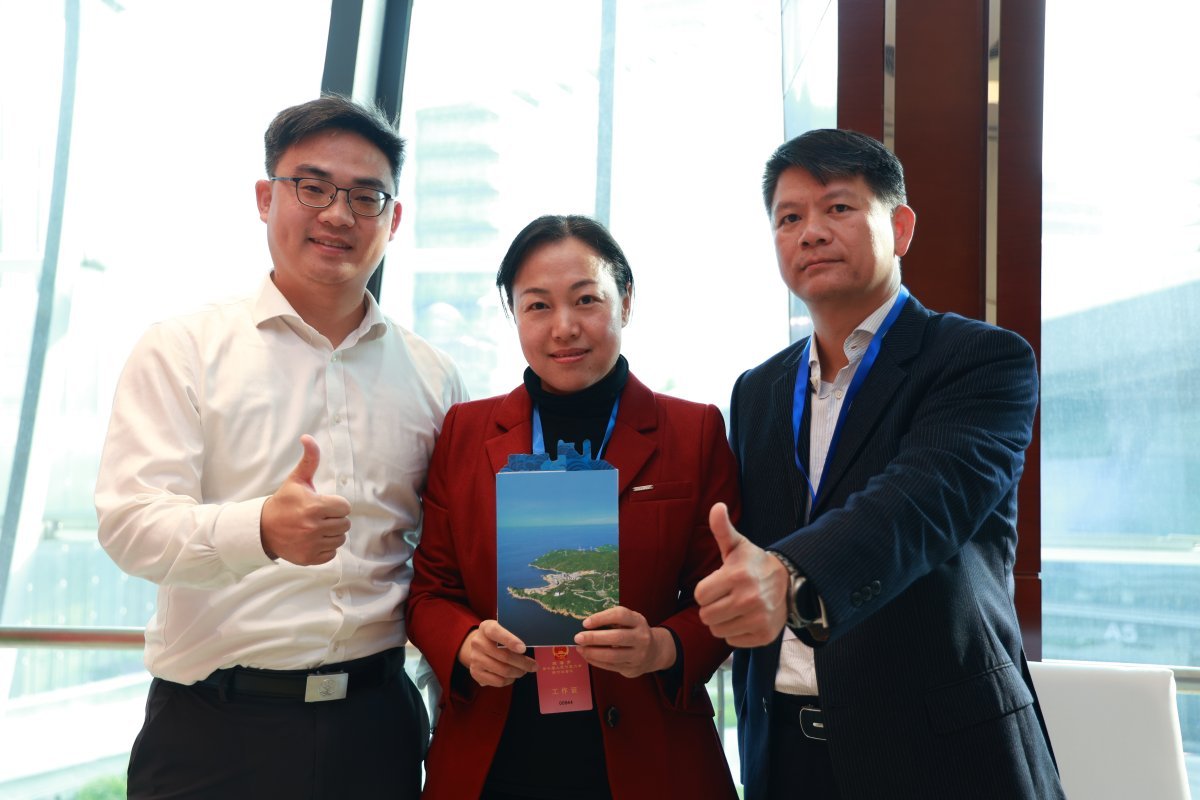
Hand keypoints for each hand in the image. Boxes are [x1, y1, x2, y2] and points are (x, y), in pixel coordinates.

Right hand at [260, 435, 351, 564]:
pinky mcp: (309, 558)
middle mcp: (314, 527)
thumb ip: (309, 459)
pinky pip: (332, 554)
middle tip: (319, 516)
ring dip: (331, 533)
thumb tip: (308, 437)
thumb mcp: (296, 480)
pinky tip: (313, 539)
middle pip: (345, 524)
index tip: (322, 504)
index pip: (345, 507)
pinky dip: (325, 548)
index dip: (336, 505)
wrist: (262, 528)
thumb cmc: (284, 502)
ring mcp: (311, 544)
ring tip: (316, 527)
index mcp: (314, 506)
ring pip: (340, 539)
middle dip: (335, 519)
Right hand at [457, 619, 537, 687]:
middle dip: (523, 663)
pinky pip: (498, 681)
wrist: (479, 648)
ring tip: (524, 670)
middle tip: (534, 666)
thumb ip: (515, 634)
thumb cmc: (498, 638)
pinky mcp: (475, 673)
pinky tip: (513, 676)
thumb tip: (533, 645)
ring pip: (503, 671)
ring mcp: (475, 658)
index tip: (523, 648)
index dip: (510, 640)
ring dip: (519, 672)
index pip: (496, 632)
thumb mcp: (504, 630)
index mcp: (486, 627)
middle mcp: (478, 642)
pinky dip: (510, 680)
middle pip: (504, 656)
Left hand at [574, 606, 675, 677]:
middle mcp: (641, 638)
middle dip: (594, 638)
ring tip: (580, 648)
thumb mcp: (630, 621)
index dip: (602, 618)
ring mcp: (638, 655)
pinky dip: (596, 661)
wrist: (654, 652)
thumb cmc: (634, 632)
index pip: (620, 615)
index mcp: (638, 621)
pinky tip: (587, 656)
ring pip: (612, 655)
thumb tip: (586, 625)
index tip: (586, 622)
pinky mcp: (632, 668)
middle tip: (578, 637)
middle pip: (616, 637)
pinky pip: (610, 666)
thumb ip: (612, 621)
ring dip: (592, 652)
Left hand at [694, 502, 788, 647]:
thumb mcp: (737, 546)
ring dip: (721, 621)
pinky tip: (744, 619)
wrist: (787, 583)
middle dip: (711, 607)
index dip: (706, 590)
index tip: (718, 584)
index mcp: (736, 576)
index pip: (699, 595)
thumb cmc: (753, 564)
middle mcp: (748, 599)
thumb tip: (716, 506)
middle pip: (706, 615)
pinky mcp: (763, 636)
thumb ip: (722, 529)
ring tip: (734, 608)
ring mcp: (757, 619)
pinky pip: (732, 642)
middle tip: (724, 598)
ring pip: (717, 631)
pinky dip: (735, 633)